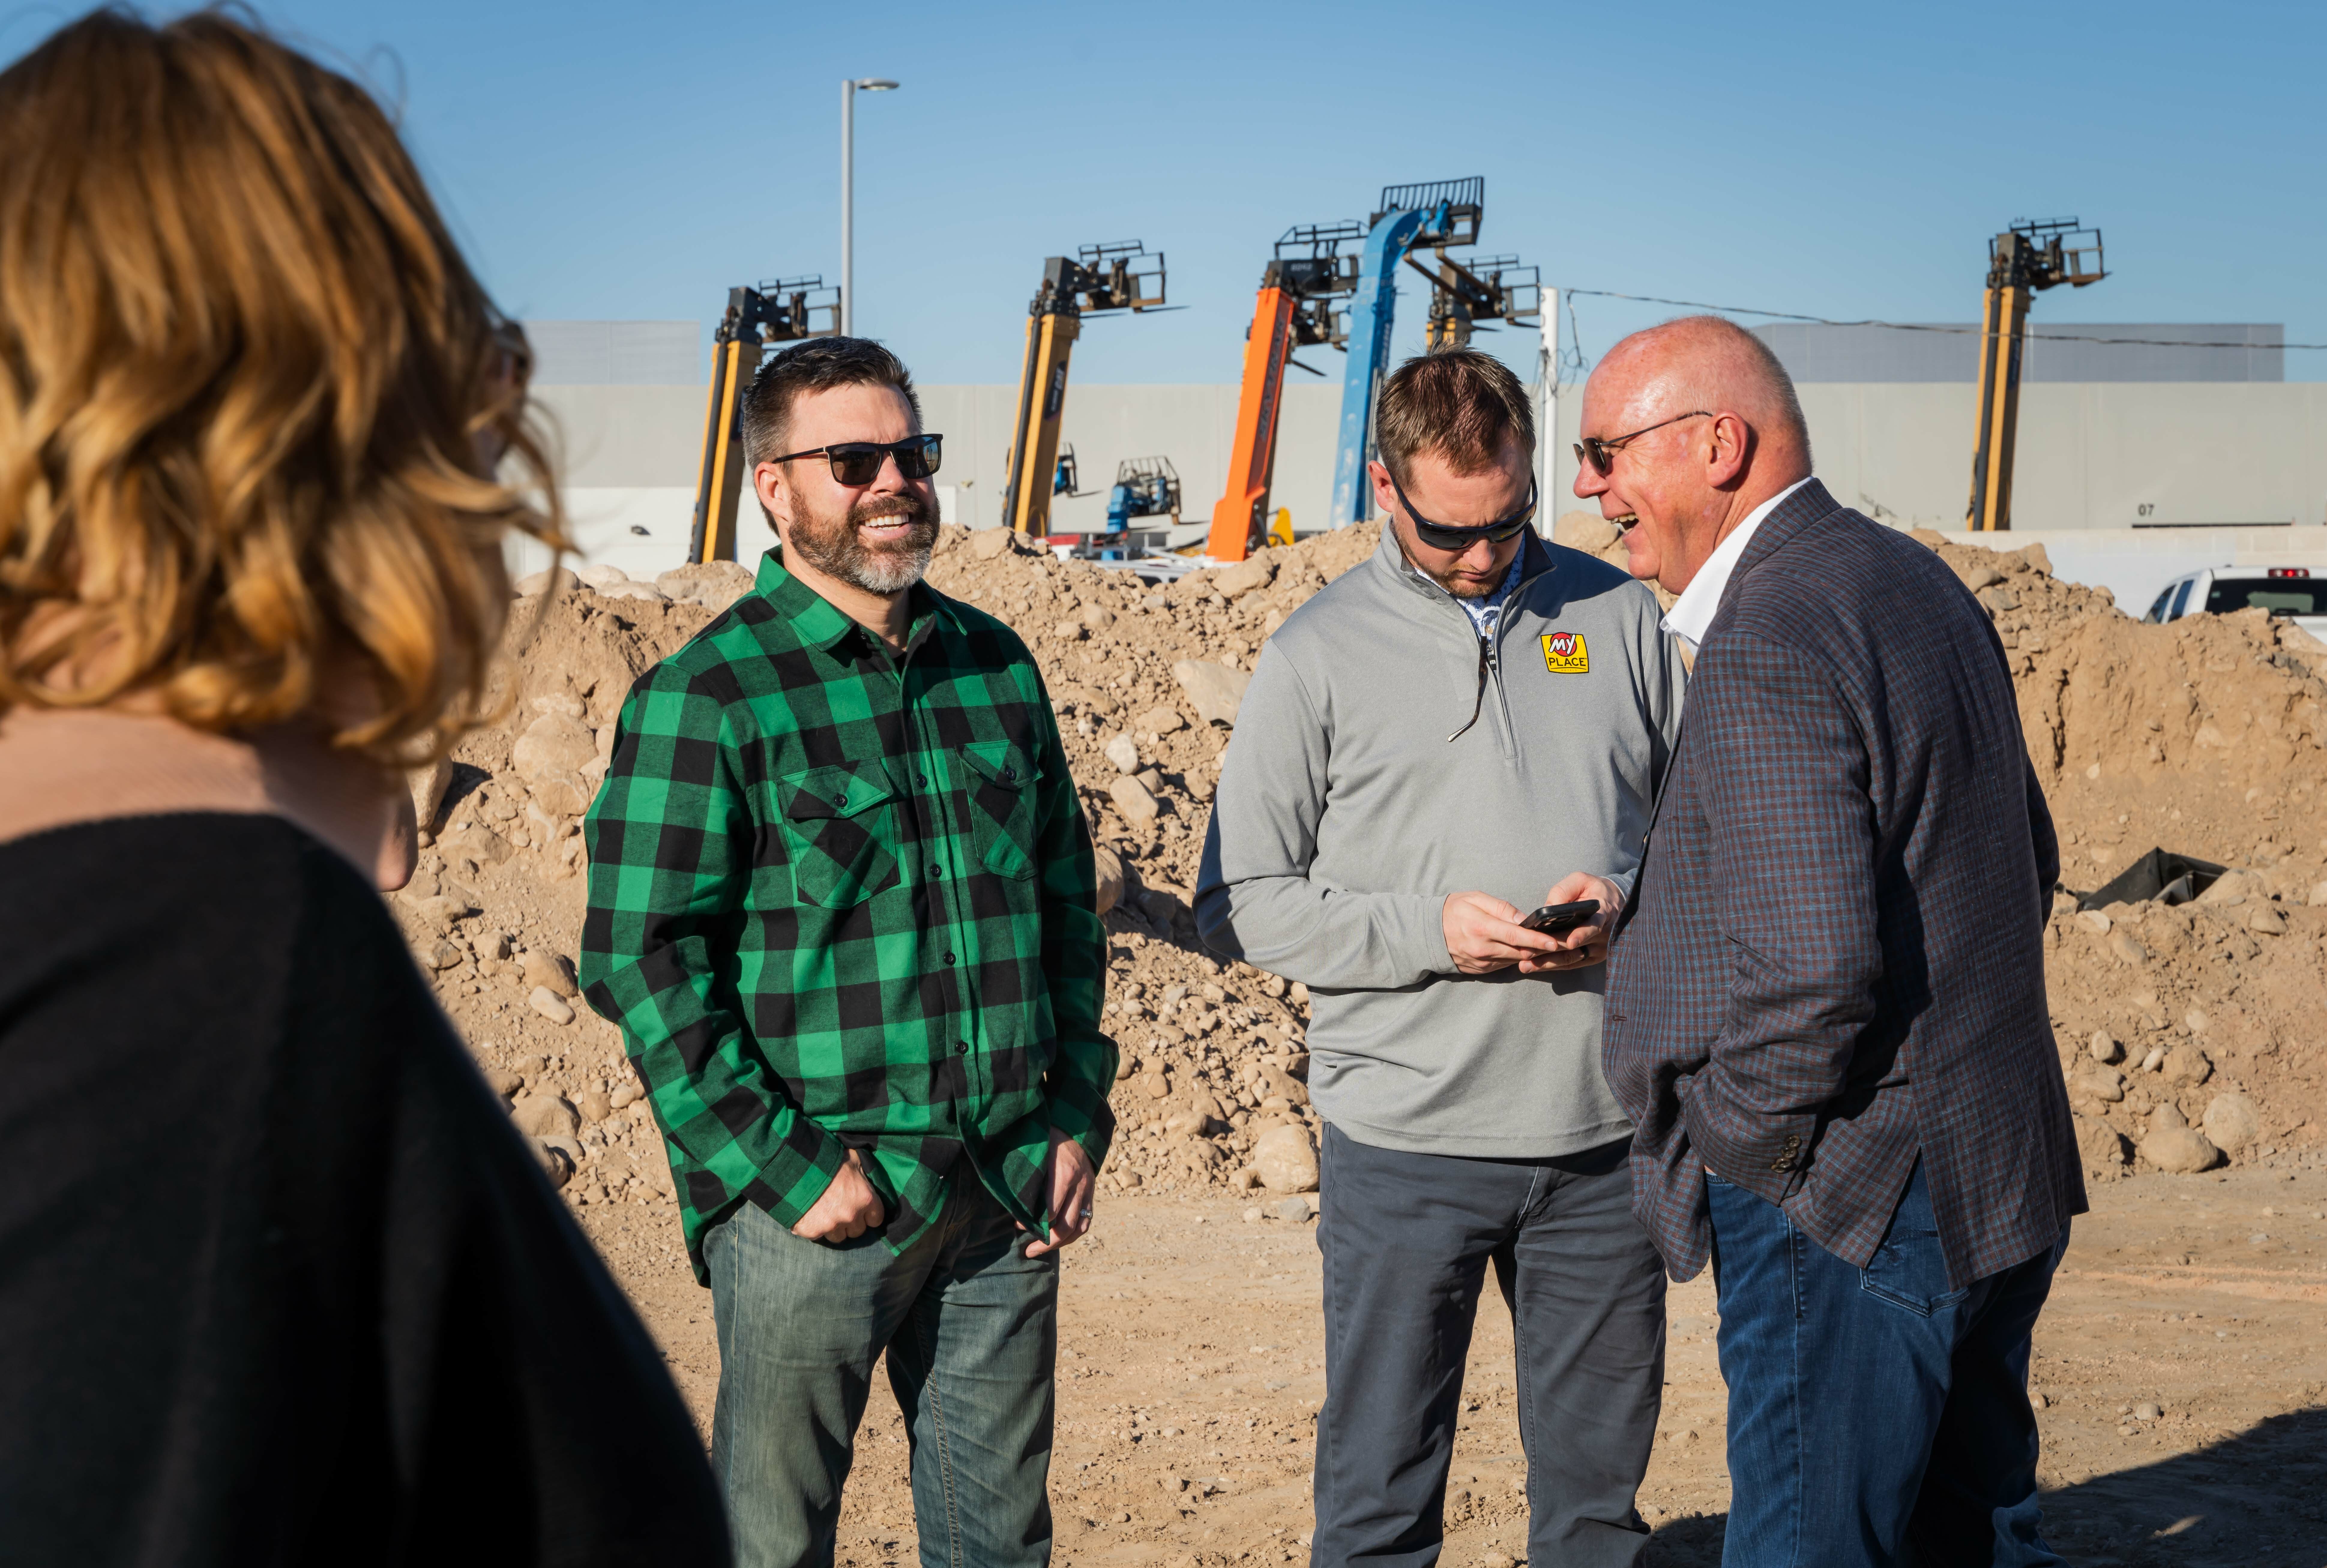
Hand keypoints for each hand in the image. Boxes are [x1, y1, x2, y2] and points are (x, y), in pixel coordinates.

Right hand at [792, 1148, 885, 1241]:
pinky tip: (810, 1215)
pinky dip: (814, 1228)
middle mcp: (851, 1215)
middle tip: (840, 1209)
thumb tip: (866, 1174)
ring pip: (838, 1237)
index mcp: (865, 1198)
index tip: (860, 1209)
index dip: (868, 1215)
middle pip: (857, 1231)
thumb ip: (862, 1171)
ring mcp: (832, 1225)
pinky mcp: (813, 1231)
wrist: (796, 1166)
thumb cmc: (827, 1160)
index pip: (876, 1219)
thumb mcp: (852, 1158)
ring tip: (824, 1213)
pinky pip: (818, 1236)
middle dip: (850, 1222)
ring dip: (833, 1228)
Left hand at [1021, 1130, 1096, 1257]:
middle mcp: (1080, 1185)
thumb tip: (1009, 1201)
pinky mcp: (1092, 1193)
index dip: (1033, 1224)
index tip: (1017, 1225)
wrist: (1076, 1126)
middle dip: (1046, 1242)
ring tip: (1041, 1249)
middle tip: (1028, 1250)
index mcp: (1064, 1174)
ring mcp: (1088, 1191)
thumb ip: (1026, 1176)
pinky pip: (1086, 1222)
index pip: (1050, 1212)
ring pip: (1078, 1228)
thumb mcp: (1037, 1152)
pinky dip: (1073, 1234)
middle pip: (1065, 1226)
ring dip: (1060, 1243)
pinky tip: (1059, 1240)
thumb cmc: (1048, 1138)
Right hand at [1442, 890, 1562, 974]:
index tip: (1554, 942)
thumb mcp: (1475, 899)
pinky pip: (1504, 965)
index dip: (1537, 940)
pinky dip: (1516, 959)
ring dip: (1532, 955)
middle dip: (1542, 949)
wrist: (1428, 932)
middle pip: (1520, 952)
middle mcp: (1483, 948)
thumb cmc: (1454, 910)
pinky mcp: (1480, 970)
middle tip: (1561, 943)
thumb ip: (1501, 908)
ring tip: (1548, 947)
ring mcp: (1481, 962)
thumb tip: (1522, 918)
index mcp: (1482, 928)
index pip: (1516, 936)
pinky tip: (1526, 951)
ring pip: (1515, 961)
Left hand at [1514, 872, 1623, 975]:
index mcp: (1603, 913)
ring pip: (1571, 958)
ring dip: (1547, 963)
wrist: (1613, 902)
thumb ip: (1564, 891)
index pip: (1593, 926)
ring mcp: (1599, 949)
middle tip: (1527, 953)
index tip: (1570, 942)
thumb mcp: (1581, 881)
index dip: (1582, 934)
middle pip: (1575, 946)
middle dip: (1550, 951)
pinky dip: (1553, 965)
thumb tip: (1547, 907)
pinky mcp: (1593, 958)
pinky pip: (1571, 964)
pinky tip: (1535, 967)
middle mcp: (1604, 934)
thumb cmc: (1593, 889)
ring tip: (1526, 965)